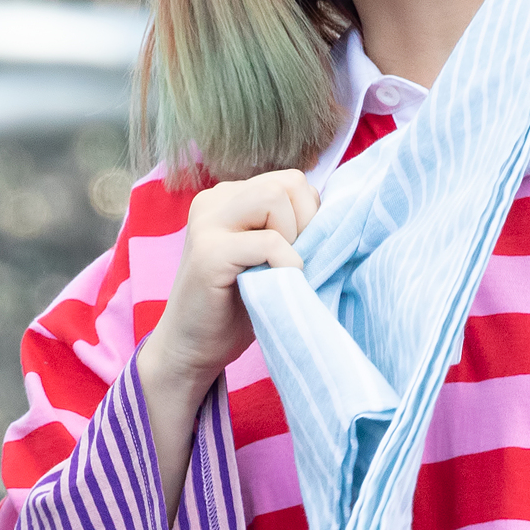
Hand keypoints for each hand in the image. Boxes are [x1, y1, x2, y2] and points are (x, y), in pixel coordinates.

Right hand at [134, 171, 315, 508]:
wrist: (191, 350)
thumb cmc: (236, 307)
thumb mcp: (266, 256)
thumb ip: (288, 228)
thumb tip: (338, 212)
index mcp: (227, 197)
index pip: (290, 180)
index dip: (309, 213)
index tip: (301, 250)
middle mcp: (213, 201)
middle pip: (288, 182)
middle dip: (307, 221)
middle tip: (295, 262)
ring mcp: (207, 223)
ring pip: (275, 198)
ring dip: (294, 237)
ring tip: (281, 270)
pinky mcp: (209, 252)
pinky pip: (269, 241)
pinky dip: (287, 263)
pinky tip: (277, 282)